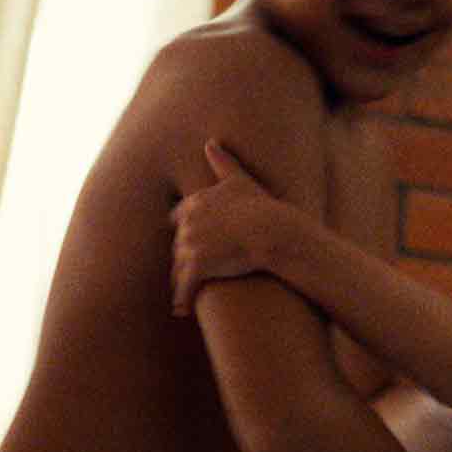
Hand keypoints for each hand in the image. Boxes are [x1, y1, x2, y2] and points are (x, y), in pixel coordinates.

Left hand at [170, 139, 286, 315]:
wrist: (273, 232)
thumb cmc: (263, 207)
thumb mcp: (240, 180)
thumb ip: (223, 162)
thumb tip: (210, 141)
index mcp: (195, 202)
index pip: (178, 219)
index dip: (185, 232)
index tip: (192, 242)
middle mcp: (187, 222)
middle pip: (177, 245)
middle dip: (183, 259)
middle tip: (189, 273)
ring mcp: (191, 245)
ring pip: (178, 268)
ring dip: (180, 282)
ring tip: (183, 297)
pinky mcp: (198, 266)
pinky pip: (184, 287)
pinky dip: (182, 299)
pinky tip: (183, 310)